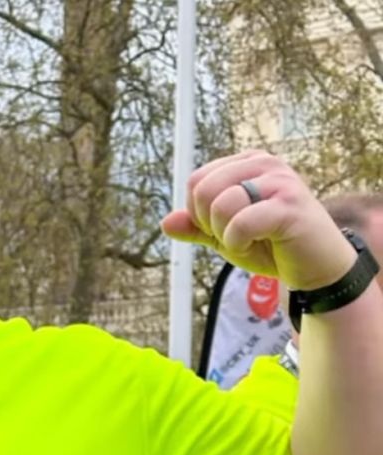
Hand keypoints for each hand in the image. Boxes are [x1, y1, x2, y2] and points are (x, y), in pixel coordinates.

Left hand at [161, 150, 354, 290]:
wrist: (314, 266)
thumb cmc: (271, 246)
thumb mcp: (225, 237)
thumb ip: (196, 228)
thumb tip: (166, 222)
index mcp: (247, 164)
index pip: (196, 180)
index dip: (199, 214)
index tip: (224, 227)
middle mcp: (263, 164)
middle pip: (202, 189)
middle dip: (208, 223)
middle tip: (235, 235)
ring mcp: (278, 181)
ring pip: (219, 204)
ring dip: (225, 235)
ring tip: (249, 239)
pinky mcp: (288, 205)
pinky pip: (240, 223)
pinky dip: (238, 243)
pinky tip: (258, 244)